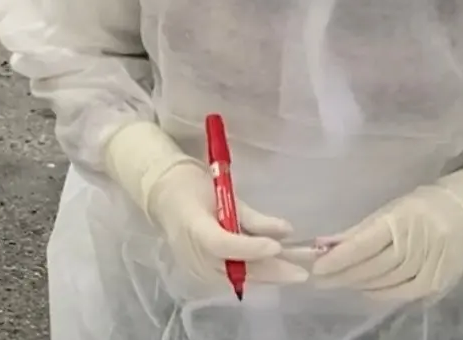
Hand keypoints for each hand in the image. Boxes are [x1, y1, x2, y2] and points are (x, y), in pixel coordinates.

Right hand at [101, 121, 308, 289]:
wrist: (162, 194)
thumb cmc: (190, 185)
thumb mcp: (224, 192)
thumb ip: (254, 217)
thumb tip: (287, 231)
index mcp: (192, 225)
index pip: (222, 244)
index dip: (250, 248)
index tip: (278, 247)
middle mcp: (191, 252)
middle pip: (232, 269)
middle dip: (269, 272)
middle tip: (300, 273)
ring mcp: (193, 266)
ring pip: (235, 277)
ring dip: (265, 276)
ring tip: (293, 273)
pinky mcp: (199, 272)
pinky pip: (230, 277)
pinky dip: (252, 274)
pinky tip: (274, 271)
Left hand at [312, 155, 462, 304]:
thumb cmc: (418, 209)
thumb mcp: (387, 211)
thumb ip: (356, 231)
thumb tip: (322, 244)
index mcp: (400, 220)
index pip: (363, 244)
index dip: (338, 258)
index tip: (317, 266)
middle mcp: (415, 243)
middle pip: (372, 267)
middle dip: (342, 274)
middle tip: (319, 279)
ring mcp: (429, 265)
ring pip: (385, 282)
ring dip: (357, 284)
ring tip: (337, 282)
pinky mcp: (438, 282)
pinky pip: (403, 294)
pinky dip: (380, 293)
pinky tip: (365, 290)